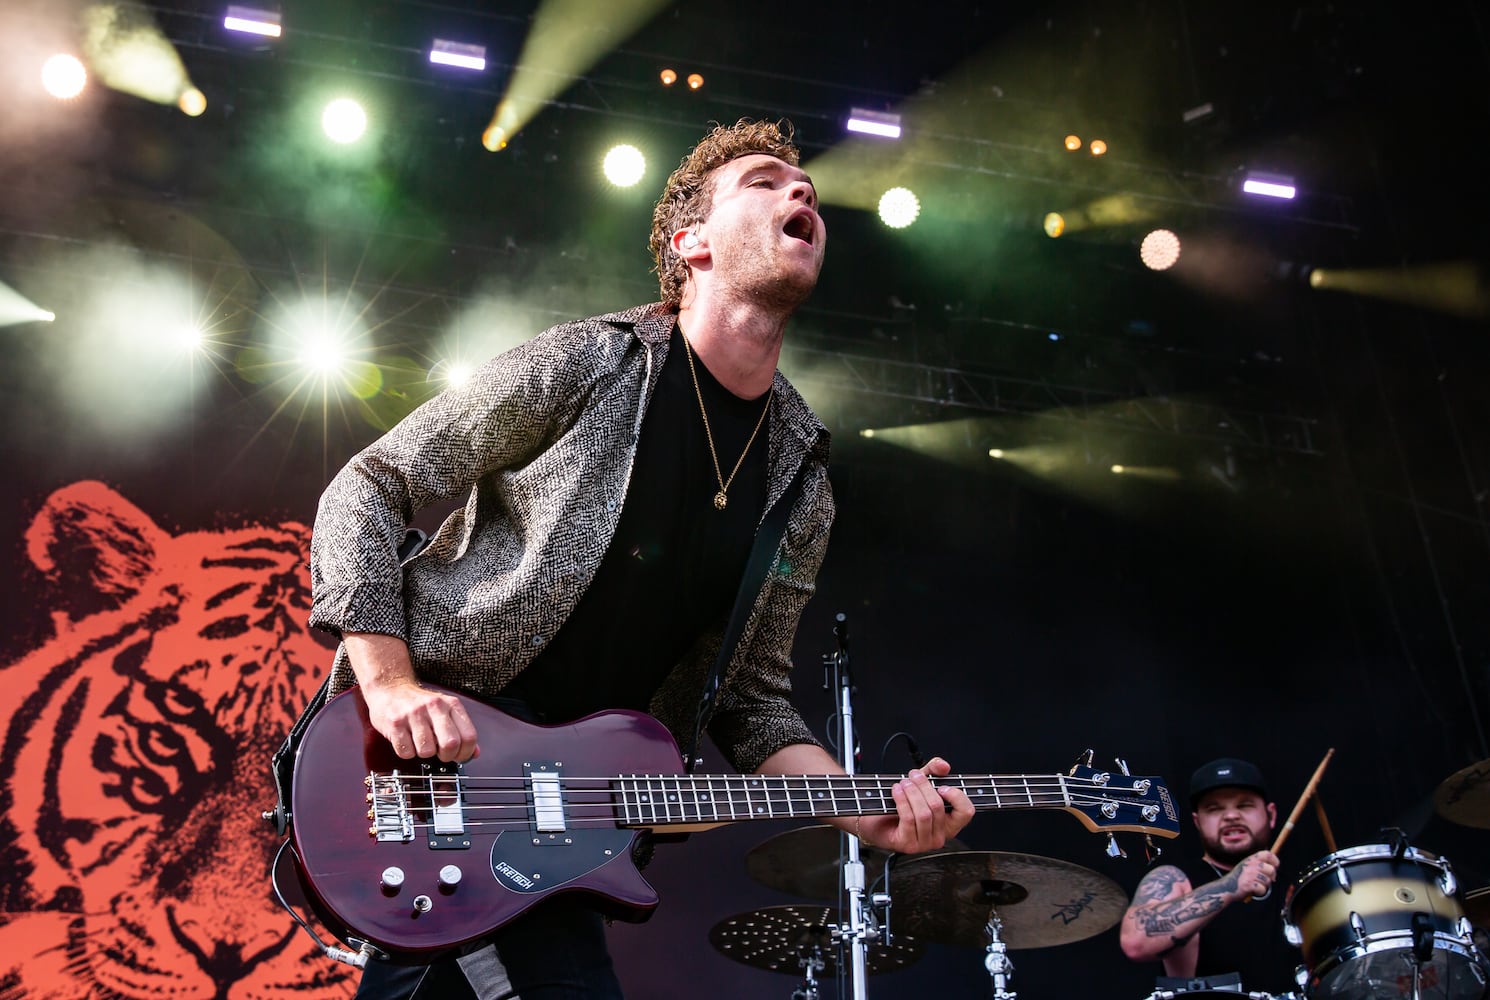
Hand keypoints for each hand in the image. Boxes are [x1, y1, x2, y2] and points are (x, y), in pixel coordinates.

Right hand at [363, 678, 479, 762]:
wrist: (390, 689)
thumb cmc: (419, 704)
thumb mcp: (445, 711)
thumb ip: (461, 731)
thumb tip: (474, 753)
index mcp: (451, 704)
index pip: (469, 736)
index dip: (465, 753)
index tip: (458, 756)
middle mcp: (434, 706)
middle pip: (450, 744)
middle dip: (446, 756)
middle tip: (439, 753)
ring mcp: (414, 714)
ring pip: (427, 751)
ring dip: (423, 753)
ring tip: (420, 742)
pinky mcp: (395, 723)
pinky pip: (406, 752)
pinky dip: (406, 752)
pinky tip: (406, 740)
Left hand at [855, 757, 973, 853]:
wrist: (876, 821)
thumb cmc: (902, 804)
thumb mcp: (921, 784)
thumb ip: (934, 771)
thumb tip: (943, 766)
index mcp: (950, 823)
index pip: (966, 812)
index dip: (956, 796)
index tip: (941, 786)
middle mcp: (940, 836)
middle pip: (938, 807)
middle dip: (924, 786)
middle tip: (913, 776)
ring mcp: (925, 843)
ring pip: (923, 813)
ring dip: (911, 793)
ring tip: (903, 783)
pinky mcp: (908, 845)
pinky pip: (909, 819)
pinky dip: (902, 801)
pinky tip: (896, 791)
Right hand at [1230, 850, 1278, 899]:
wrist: (1226, 888)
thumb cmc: (1239, 878)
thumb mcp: (1247, 866)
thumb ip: (1259, 864)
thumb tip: (1274, 869)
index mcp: (1251, 859)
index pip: (1268, 854)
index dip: (1275, 861)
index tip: (1274, 867)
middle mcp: (1250, 865)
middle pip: (1271, 870)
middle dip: (1270, 877)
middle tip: (1263, 880)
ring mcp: (1249, 874)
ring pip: (1267, 881)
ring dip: (1263, 886)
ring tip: (1255, 885)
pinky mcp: (1248, 884)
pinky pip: (1262, 889)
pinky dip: (1259, 892)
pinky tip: (1253, 890)